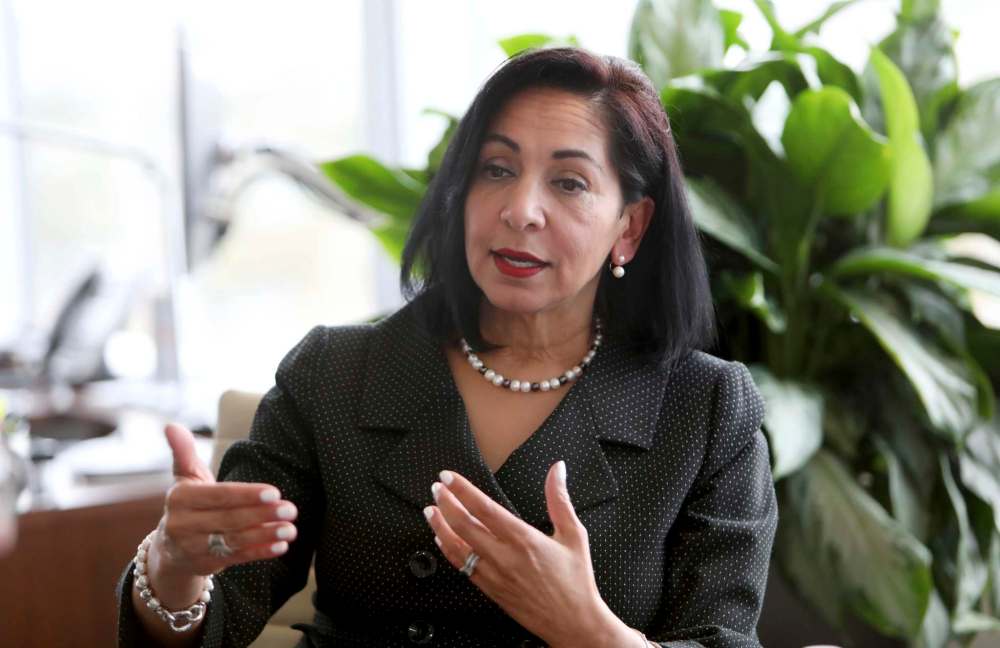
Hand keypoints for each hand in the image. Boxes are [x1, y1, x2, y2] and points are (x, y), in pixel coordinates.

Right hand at [151, 424, 298, 585]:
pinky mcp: (206, 565)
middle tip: (291, 509)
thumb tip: (171, 426)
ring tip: (291, 529)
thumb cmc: (188, 503)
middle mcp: (183, 525)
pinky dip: (260, 552)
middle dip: (262, 514)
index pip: (219, 496)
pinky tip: (281, 546)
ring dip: (265, 535)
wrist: (170, 548)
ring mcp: (194, 548)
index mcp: (181, 499)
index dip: (247, 495)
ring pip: (235, 541)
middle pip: (229, 519)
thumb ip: (183, 452)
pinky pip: (237, 558)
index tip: (274, 492)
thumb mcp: (184, 477)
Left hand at [423, 461, 634, 647]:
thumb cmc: (576, 582)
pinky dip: (448, 550)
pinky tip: (443, 539)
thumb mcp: (574, 534)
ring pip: (457, 547)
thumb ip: (559, 499)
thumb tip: (558, 470)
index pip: (484, 508)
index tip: (449, 477)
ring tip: (431, 511)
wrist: (573, 622)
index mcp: (523, 539)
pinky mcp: (490, 590)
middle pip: (463, 525)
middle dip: (445, 503)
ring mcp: (494, 575)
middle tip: (436, 489)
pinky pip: (462, 567)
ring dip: (440, 526)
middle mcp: (504, 557)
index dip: (462, 490)